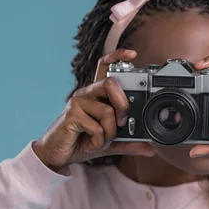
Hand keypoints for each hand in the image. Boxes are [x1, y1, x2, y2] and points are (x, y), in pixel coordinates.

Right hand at [33, 49, 154, 171]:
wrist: (57, 154)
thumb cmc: (82, 142)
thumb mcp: (110, 143)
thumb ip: (129, 143)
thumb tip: (151, 148)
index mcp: (96, 95)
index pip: (105, 66)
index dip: (117, 56)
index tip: (133, 54)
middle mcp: (86, 93)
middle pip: (110, 83)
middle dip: (123, 105)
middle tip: (122, 123)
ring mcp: (77, 102)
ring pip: (107, 111)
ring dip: (110, 133)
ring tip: (101, 141)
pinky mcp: (71, 115)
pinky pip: (97, 127)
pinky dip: (99, 141)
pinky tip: (91, 145)